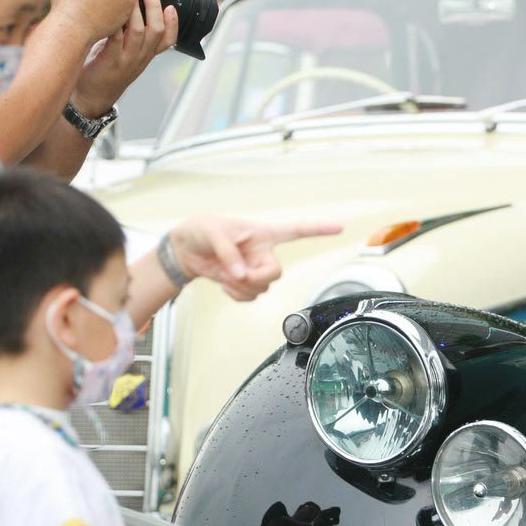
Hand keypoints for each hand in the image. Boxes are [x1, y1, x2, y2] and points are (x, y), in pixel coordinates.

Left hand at [72, 0, 178, 117]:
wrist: (90, 96)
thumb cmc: (105, 70)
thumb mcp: (125, 54)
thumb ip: (130, 35)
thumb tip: (130, 7)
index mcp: (146, 55)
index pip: (169, 40)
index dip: (173, 24)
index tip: (171, 7)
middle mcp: (140, 57)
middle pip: (156, 31)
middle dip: (154, 8)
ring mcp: (126, 59)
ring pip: (139, 32)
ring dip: (135, 10)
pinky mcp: (110, 60)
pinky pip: (116, 37)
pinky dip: (116, 22)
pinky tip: (111, 9)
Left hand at [167, 217, 341, 301]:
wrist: (185, 249)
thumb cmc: (200, 230)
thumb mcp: (212, 233)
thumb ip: (227, 253)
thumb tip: (240, 274)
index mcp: (261, 234)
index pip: (296, 231)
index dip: (318, 230)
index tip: (340, 227)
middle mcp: (262, 252)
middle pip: (275, 274)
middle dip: (256, 279)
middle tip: (237, 275)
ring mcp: (253, 269)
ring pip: (262, 289)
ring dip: (243, 288)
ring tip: (225, 276)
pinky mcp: (243, 282)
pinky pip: (250, 297)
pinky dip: (238, 296)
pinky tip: (226, 284)